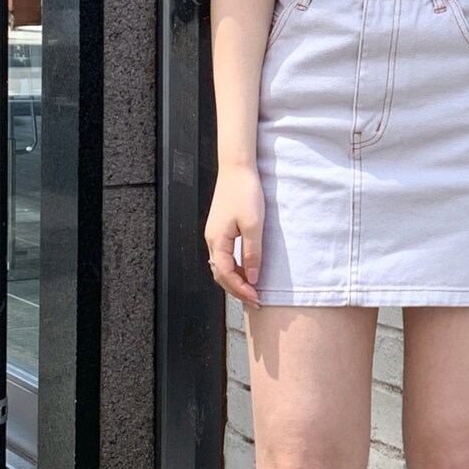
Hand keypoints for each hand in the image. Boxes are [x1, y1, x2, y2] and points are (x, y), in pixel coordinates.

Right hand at [205, 164, 264, 307]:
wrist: (237, 169)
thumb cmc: (244, 192)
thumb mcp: (254, 225)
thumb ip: (252, 252)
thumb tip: (253, 277)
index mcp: (217, 240)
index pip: (226, 274)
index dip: (241, 289)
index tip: (256, 298)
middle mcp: (212, 240)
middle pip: (221, 274)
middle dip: (237, 289)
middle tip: (256, 300)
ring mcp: (215, 235)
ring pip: (222, 266)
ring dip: (236, 280)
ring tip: (253, 289)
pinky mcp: (221, 230)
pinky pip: (225, 257)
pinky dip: (235, 268)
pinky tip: (248, 271)